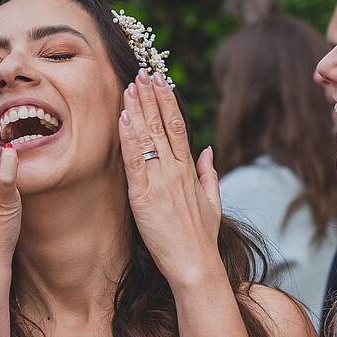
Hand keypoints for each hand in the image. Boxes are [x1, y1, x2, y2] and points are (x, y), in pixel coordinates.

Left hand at [121, 74, 224, 288]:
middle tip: (142, 72)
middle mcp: (176, 171)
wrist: (196, 265)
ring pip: (148, 137)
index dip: (168, 102)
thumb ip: (209, 173)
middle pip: (163, 125)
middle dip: (151, 97)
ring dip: (138, 109)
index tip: (161, 81)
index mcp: (190, 170)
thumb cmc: (202, 238)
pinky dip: (128, 139)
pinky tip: (123, 119)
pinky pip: (135, 162)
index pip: (178, 127)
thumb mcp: (212, 202)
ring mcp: (160, 182)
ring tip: (130, 86)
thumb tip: (208, 150)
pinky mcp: (143, 197)